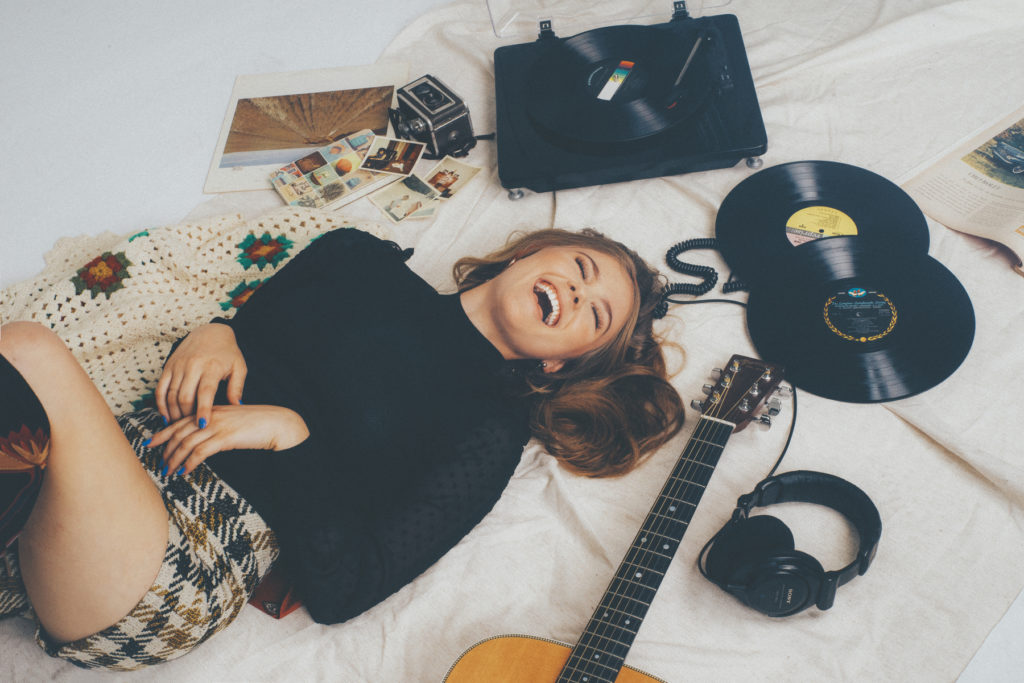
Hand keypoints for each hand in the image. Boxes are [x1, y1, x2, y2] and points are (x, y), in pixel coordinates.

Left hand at [146, 404, 309, 475]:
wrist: (278, 423)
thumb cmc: (259, 424)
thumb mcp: (234, 422)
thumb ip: (218, 427)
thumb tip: (205, 440)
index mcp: (211, 411)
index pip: (180, 421)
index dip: (163, 432)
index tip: (151, 442)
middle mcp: (211, 417)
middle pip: (179, 432)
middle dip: (165, 449)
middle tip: (160, 463)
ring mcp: (218, 426)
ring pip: (187, 443)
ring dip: (175, 459)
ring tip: (169, 471)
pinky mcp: (226, 437)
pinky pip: (201, 451)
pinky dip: (190, 462)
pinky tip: (185, 471)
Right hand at [156, 323, 245, 425]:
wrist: (210, 331)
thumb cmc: (228, 352)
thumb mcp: (239, 367)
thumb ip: (237, 388)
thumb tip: (236, 407)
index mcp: (212, 367)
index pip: (205, 392)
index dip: (203, 410)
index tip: (203, 425)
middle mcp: (193, 366)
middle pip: (185, 396)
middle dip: (186, 416)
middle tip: (191, 429)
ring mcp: (178, 366)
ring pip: (171, 394)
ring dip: (173, 413)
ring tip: (179, 426)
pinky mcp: (168, 366)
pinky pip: (160, 389)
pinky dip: (161, 404)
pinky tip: (166, 416)